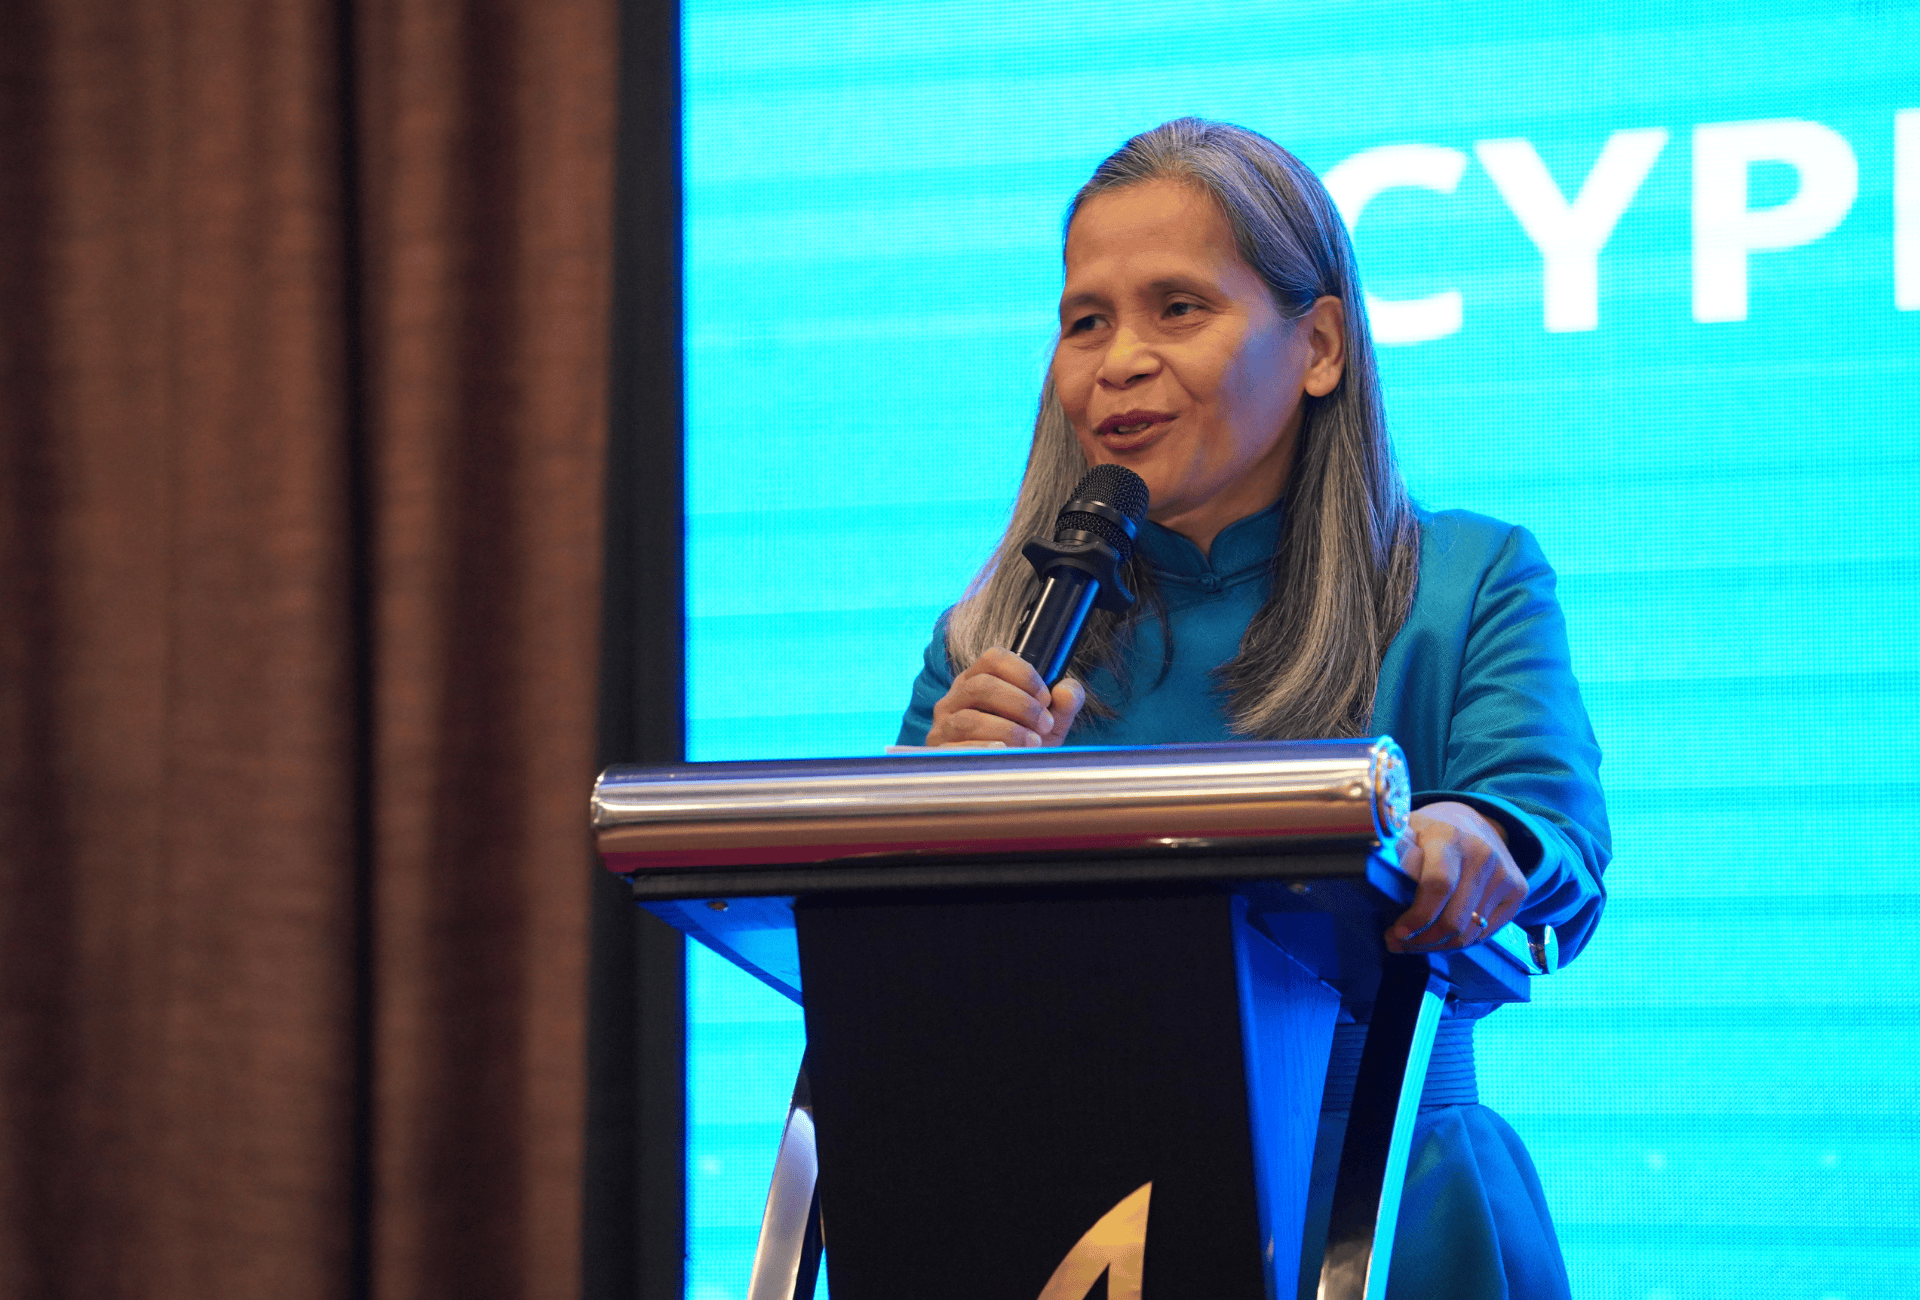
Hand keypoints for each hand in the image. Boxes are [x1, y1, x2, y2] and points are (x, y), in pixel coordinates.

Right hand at [926, 648, 1085, 747]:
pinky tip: (1005, 753)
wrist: (1003, 781)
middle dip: (1021, 705)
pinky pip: (956, 748)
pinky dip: (984, 749)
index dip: (1023, 674)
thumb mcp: (1049, 724)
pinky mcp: (939, 752)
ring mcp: (944, 725)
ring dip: (1007, 730)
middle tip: (1045, 725)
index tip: (1046, 698)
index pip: (994, 658)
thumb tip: (1068, 691)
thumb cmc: (1024, 745)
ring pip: (969, 719)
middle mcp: (956, 698)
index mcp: (978, 680)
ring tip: (1032, 744)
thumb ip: (1063, 704)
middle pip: (982, 686)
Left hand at [1384, 802, 1525, 952]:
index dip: (1417, 917)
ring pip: (1469, 933)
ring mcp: (1504, 873)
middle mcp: (1481, 855)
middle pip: (1454, 919)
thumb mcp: (1406, 831)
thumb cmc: (1430, 832)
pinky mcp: (1518, 890)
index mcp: (1448, 837)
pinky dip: (1460, 942)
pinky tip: (1440, 938)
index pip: (1437, 885)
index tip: (1396, 933)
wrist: (1475, 820)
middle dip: (1422, 941)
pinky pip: (1486, 933)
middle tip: (1397, 944)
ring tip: (1414, 944)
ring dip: (1438, 946)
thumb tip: (1364, 875)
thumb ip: (1391, 854)